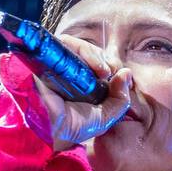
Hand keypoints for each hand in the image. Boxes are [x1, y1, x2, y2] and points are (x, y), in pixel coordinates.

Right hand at [30, 34, 135, 152]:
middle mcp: (70, 72)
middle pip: (93, 55)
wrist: (44, 128)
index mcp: (81, 86)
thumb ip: (119, 101)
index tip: (122, 80)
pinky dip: (86, 51)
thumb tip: (127, 73)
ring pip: (82, 47)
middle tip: (113, 73)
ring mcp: (58, 62)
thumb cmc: (68, 127)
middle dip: (108, 62)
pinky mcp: (48, 53)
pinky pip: (68, 42)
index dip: (114, 70)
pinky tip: (95, 67)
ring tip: (104, 71)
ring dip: (98, 57)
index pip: (100, 68)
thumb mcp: (103, 119)